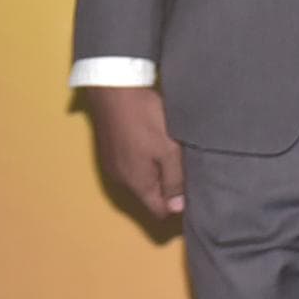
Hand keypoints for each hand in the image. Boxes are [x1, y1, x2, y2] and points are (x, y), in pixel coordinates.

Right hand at [84, 86, 186, 218]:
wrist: (112, 87)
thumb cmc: (145, 118)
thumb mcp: (169, 150)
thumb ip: (174, 181)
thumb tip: (177, 209)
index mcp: (137, 184)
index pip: (160, 211)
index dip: (177, 205)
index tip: (191, 188)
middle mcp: (120, 179)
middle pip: (149, 195)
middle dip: (166, 186)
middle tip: (182, 164)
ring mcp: (111, 164)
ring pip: (139, 178)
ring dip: (153, 170)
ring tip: (167, 149)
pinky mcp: (107, 149)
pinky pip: (129, 164)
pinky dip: (141, 159)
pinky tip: (149, 140)